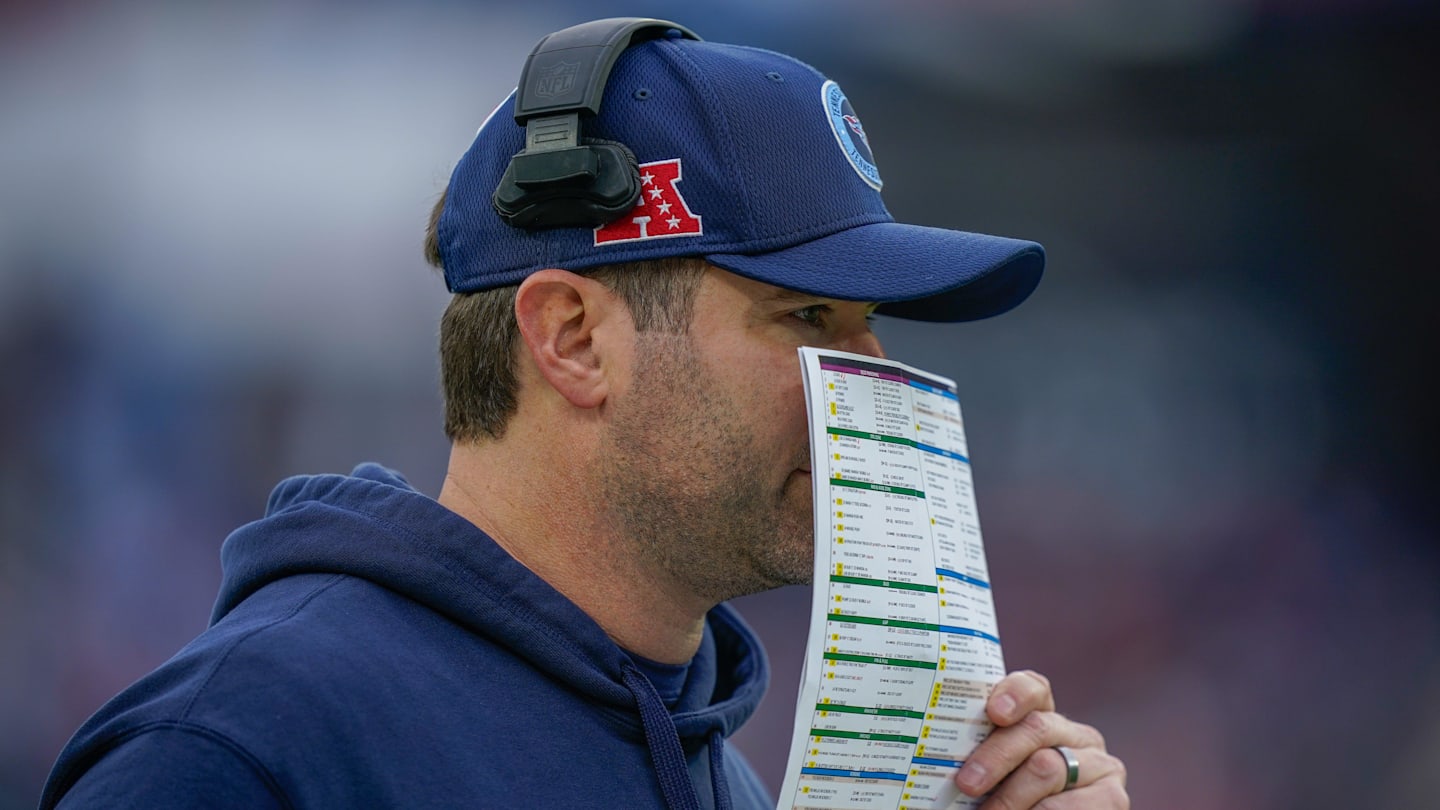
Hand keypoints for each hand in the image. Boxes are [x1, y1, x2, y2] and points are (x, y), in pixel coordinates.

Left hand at [954, 670, 1128, 807]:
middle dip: (996, 757)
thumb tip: (938, 751)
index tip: (994, 712)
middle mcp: (1075, 734)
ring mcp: (1099, 763)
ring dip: (1010, 797)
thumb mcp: (994, 774)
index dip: (1015, 693)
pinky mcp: (1114, 796)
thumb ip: (980, 754)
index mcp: (1044, 718)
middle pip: (1035, 730)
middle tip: (966, 783)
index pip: (1034, 689)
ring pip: (1047, 769)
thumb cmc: (1008, 798)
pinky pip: (1068, 805)